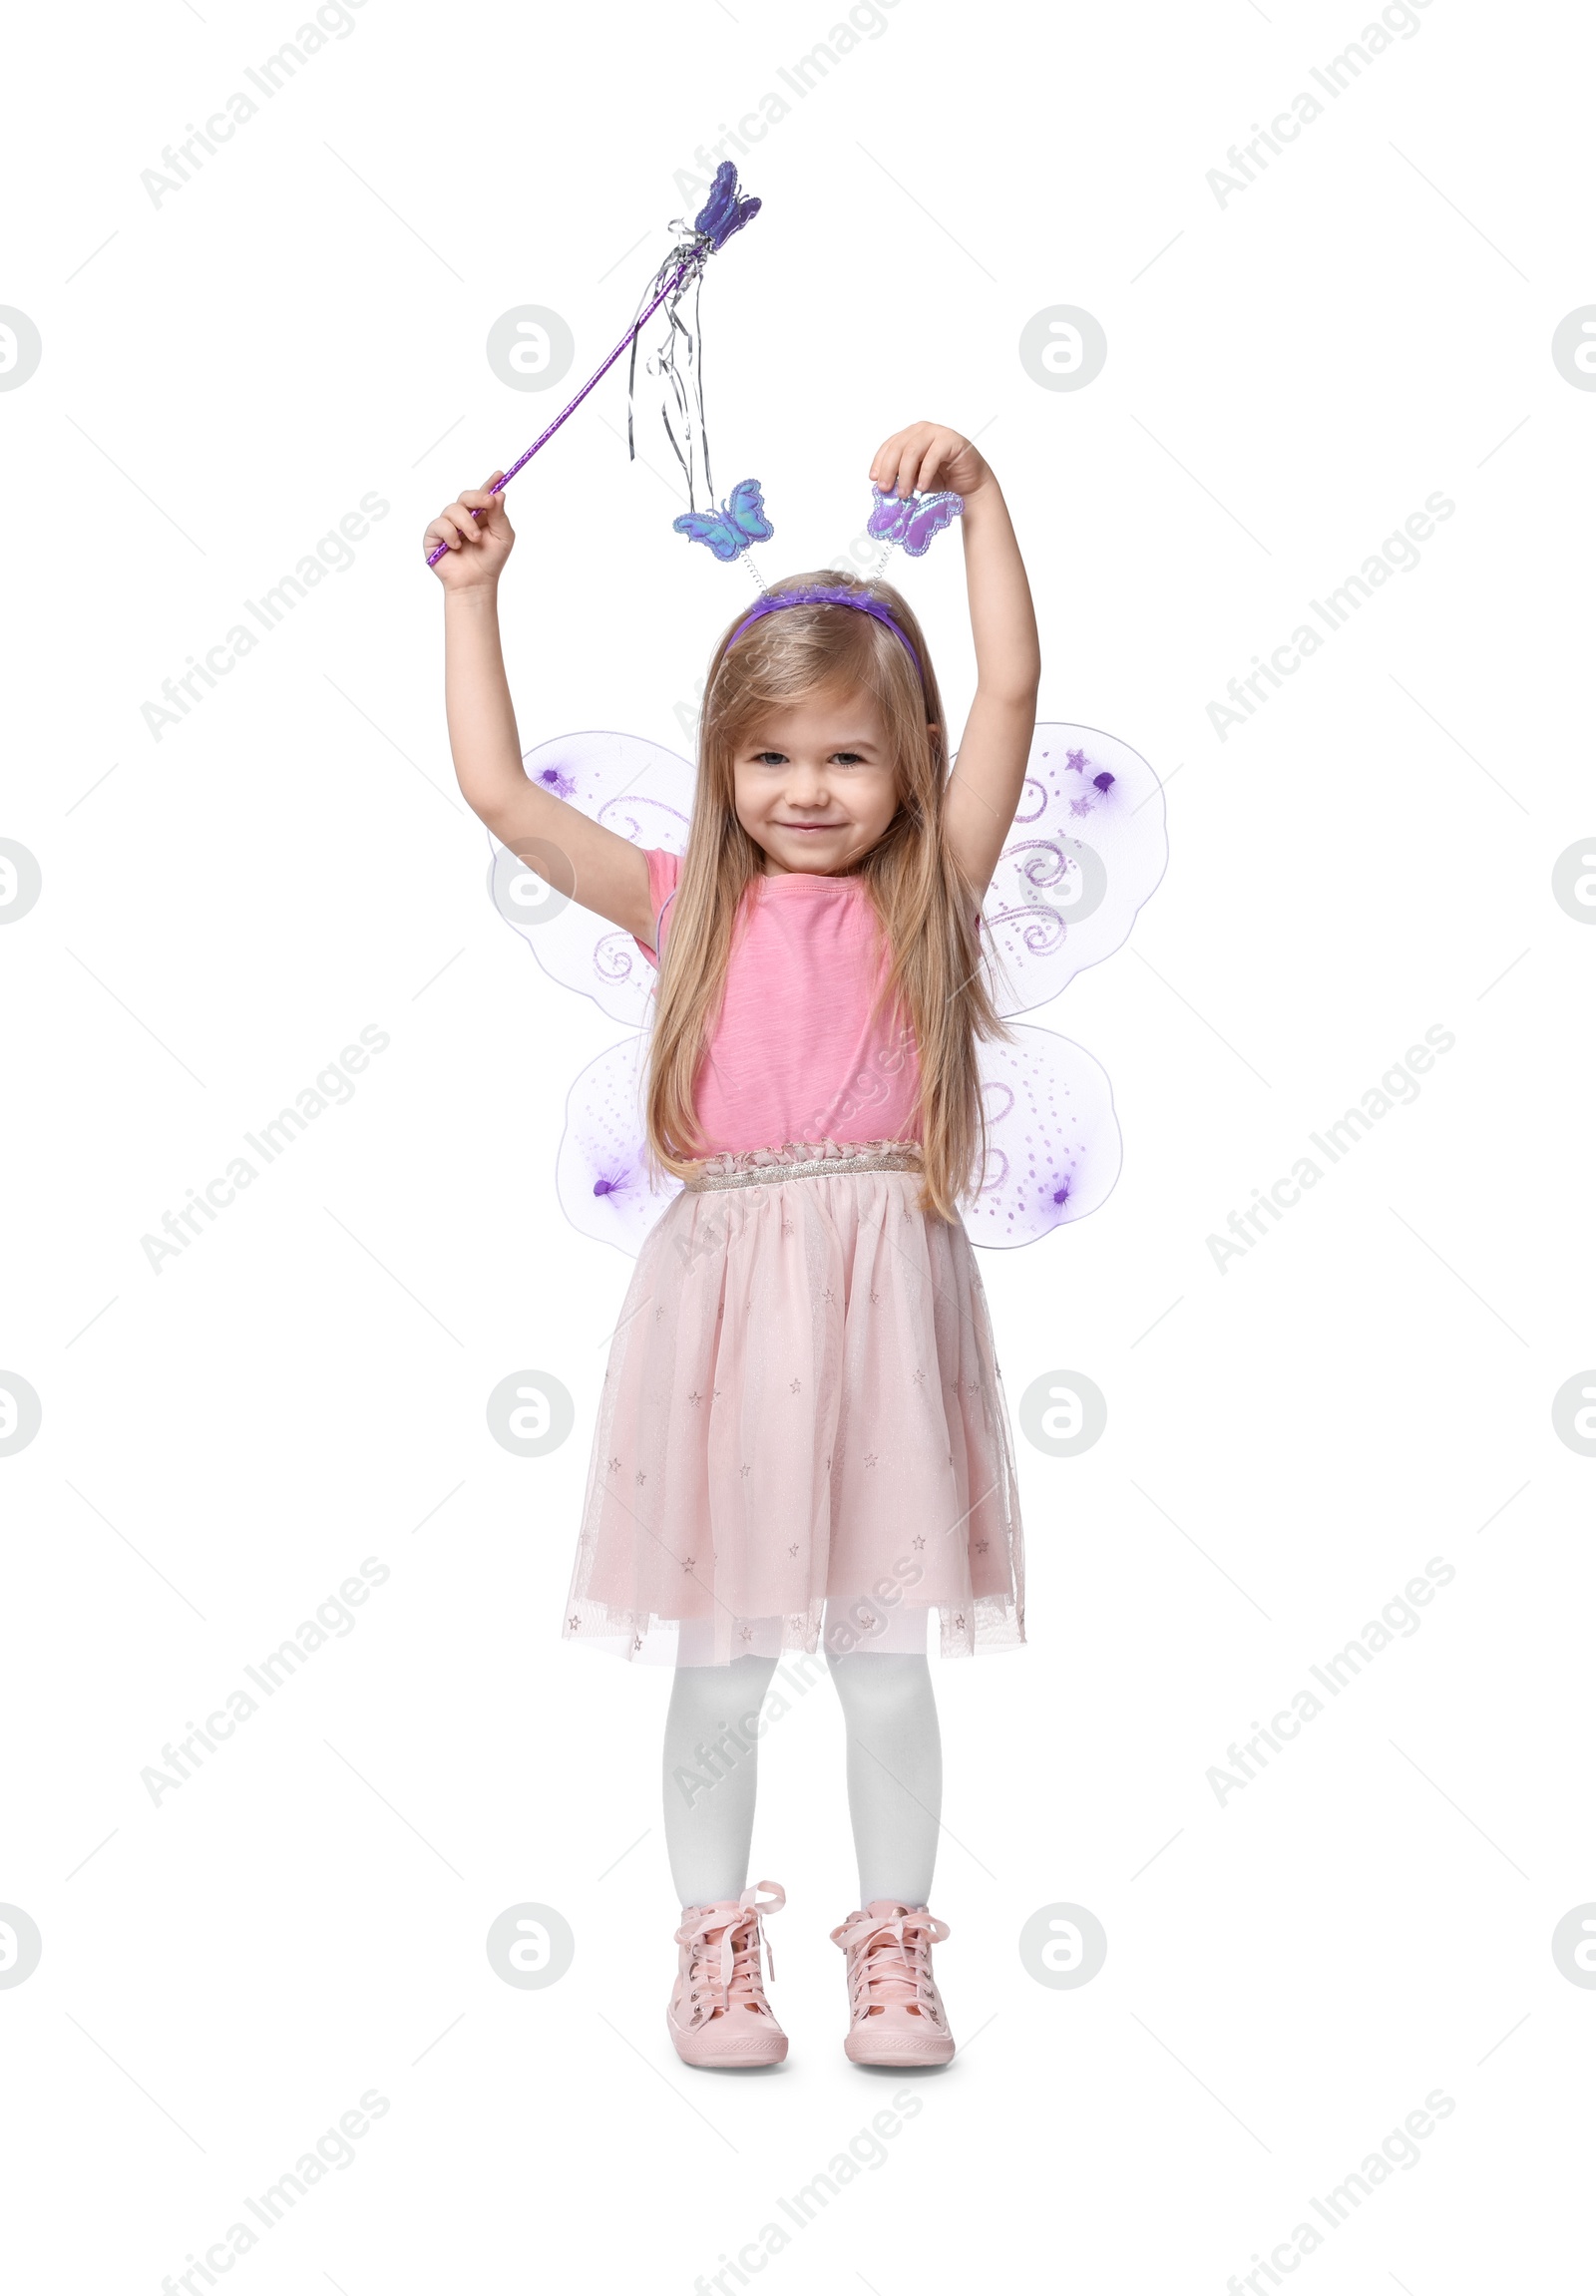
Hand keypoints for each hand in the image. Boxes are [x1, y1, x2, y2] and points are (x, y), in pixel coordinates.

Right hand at [424, 473, 515, 587]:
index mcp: (481, 515)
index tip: (500, 474)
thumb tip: (498, 494)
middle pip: (465, 496)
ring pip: (453, 509)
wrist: (476, 583)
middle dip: (478, 497)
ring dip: (467, 523)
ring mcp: (447, 525)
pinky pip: (439, 524)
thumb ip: (499, 515)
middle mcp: (463, 517)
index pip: (483, 495)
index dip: (490, 483)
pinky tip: (457, 546)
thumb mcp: (502, 537)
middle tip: (488, 503)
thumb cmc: (490, 561)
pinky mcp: (433, 535)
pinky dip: (451, 533)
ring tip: (476, 539)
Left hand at [869, 423, 989, 502]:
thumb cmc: (941, 479)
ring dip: (906, 474)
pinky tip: (922, 487)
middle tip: (886, 489)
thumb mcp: (914, 478)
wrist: (969, 484)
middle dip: (889, 470)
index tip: (874, 480)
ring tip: (904, 494)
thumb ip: (900, 477)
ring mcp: (937, 432)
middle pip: (898, 447)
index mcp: (909, 436)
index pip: (889, 445)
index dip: (879, 462)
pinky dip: (925, 473)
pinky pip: (933, 455)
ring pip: (913, 450)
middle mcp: (921, 430)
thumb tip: (882, 485)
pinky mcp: (951, 440)